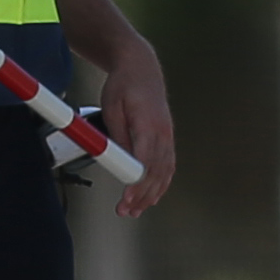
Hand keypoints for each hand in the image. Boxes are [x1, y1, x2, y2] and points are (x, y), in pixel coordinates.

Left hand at [91, 39, 178, 217]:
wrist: (141, 67)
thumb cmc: (123, 86)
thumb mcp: (112, 109)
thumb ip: (117, 137)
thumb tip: (119, 162)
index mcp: (148, 124)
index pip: (145, 161)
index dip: (137, 183)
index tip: (127, 198)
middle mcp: (163, 132)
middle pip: (156, 172)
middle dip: (141, 196)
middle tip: (124, 211)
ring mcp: (168, 136)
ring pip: (164, 173)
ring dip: (150, 194)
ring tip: (135, 211)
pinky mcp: (167, 138)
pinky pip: (167, 166)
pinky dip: (161, 184)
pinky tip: (152, 197)